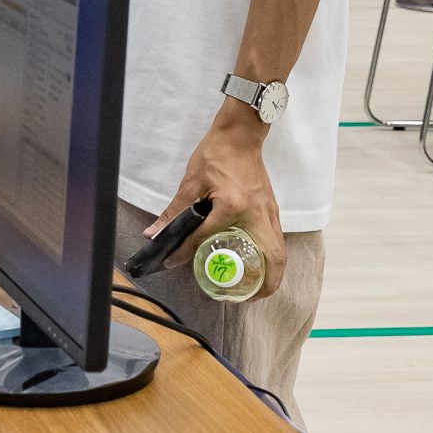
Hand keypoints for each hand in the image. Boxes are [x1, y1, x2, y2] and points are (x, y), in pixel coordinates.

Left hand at [148, 112, 285, 297]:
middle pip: (272, 259)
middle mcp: (258, 214)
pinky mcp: (272, 209)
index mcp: (234, 206)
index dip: (188, 254)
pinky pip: (276, 241)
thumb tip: (154, 233)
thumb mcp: (191, 182)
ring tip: (251, 286)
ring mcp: (270, 213)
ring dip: (270, 273)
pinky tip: (253, 262)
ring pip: (279, 252)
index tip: (174, 263)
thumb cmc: (217, 155)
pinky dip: (269, 257)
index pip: (208, 238)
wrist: (240, 135)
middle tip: (245, 296)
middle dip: (264, 284)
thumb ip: (174, 211)